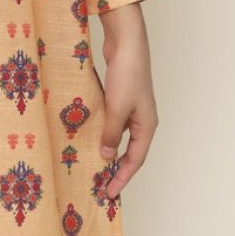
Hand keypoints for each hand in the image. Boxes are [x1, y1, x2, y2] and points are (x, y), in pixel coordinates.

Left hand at [98, 3, 158, 198]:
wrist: (126, 41)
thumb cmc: (127, 74)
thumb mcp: (117, 107)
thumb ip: (112, 133)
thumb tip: (107, 155)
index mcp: (146, 125)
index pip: (135, 160)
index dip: (122, 178)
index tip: (109, 193)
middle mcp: (141, 118)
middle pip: (129, 150)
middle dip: (115, 167)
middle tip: (100, 182)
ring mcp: (131, 106)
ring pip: (119, 134)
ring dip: (107, 147)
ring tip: (91, 161)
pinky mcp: (120, 94)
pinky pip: (111, 119)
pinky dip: (102, 128)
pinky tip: (87, 132)